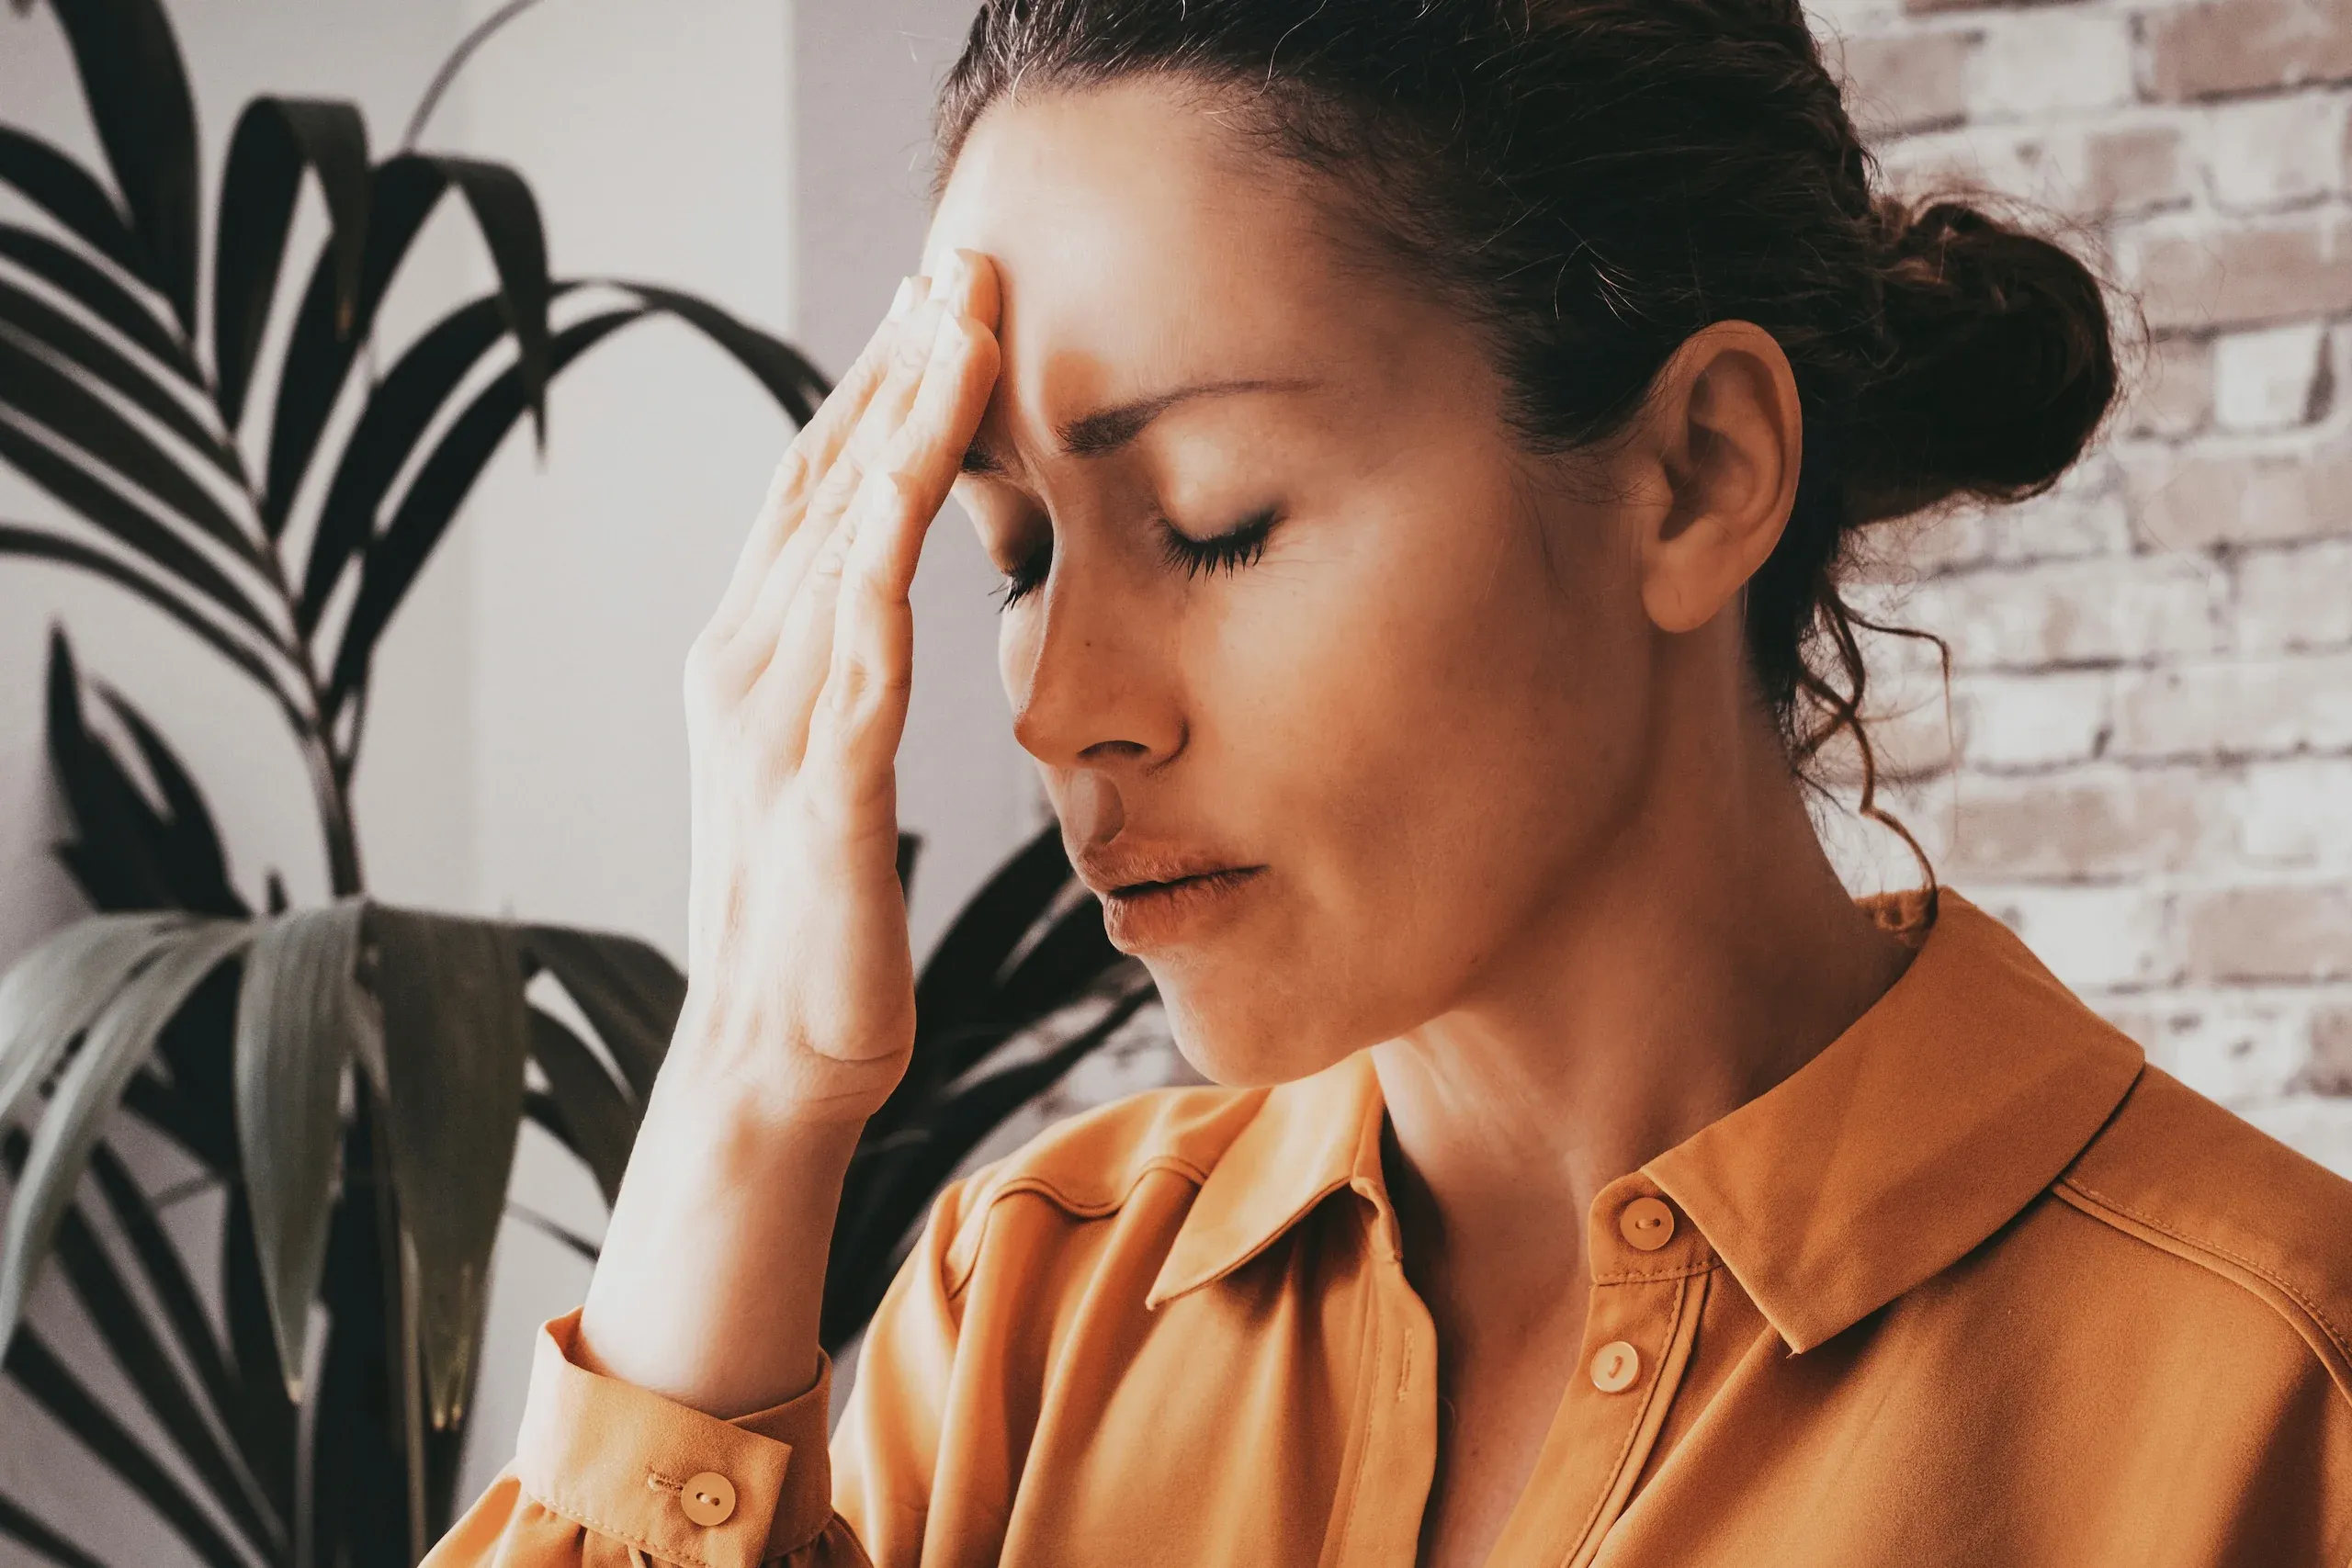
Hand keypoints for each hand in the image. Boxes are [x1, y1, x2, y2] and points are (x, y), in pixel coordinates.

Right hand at [668, 252, 1001, 1128]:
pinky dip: (886, 555)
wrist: (767, 1061)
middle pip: (824, 483)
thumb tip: (882, 606)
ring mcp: (774, 724)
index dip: (872, 391)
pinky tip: (925, 479)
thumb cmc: (814, 926)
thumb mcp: (826, 772)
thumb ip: (844, 679)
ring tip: (965, 322)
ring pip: (843, 537)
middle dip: (893, 365)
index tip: (933, 300)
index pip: (815, 496)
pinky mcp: (821, 792)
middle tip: (958, 257)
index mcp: (749, 662)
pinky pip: (859, 652)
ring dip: (904, 421)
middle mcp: (744, 668)